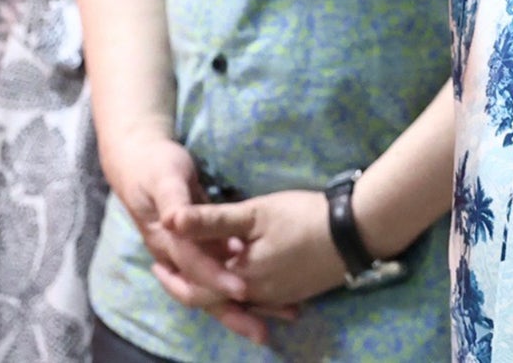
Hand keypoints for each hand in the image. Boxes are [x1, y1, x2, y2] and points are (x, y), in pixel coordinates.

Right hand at [104, 135, 279, 345]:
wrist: (141, 163)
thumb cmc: (155, 167)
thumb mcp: (164, 177)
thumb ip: (173, 200)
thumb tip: (176, 220)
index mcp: (167, 240)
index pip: (194, 266)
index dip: (216, 278)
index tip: (243, 291)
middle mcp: (176, 255)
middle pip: (205, 291)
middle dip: (233, 312)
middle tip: (264, 333)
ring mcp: (189, 254)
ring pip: (216, 288)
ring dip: (243, 304)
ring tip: (280, 315)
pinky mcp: (200, 248)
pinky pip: (222, 273)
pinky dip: (242, 283)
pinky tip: (268, 292)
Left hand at [164, 190, 348, 328]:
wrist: (357, 230)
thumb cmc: (303, 217)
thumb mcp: (255, 213)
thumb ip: (211, 220)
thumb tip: (169, 219)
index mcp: (241, 279)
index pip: (196, 288)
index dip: (173, 278)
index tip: (156, 265)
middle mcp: (256, 296)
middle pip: (214, 299)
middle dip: (190, 286)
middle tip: (170, 273)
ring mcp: (279, 297)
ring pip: (237, 299)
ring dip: (218, 287)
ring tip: (205, 270)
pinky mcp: (296, 292)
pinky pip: (260, 297)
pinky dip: (243, 288)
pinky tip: (243, 274)